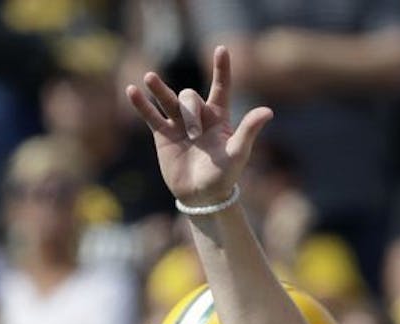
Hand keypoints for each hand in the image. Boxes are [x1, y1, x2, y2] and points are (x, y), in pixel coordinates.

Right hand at [126, 45, 273, 208]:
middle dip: (189, 110)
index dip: (221, 69)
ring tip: (149, 78)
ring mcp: (179, 124)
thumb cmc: (224, 176)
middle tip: (192, 134)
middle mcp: (198, 117)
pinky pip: (151, 115)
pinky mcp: (163, 135)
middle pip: (189, 97)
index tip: (222, 49)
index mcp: (219, 118)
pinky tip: (131, 91)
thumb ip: (249, 131)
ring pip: (168, 99)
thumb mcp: (238, 153)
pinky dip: (141, 104)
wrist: (202, 197)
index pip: (221, 87)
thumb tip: (268, 111)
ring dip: (159, 89)